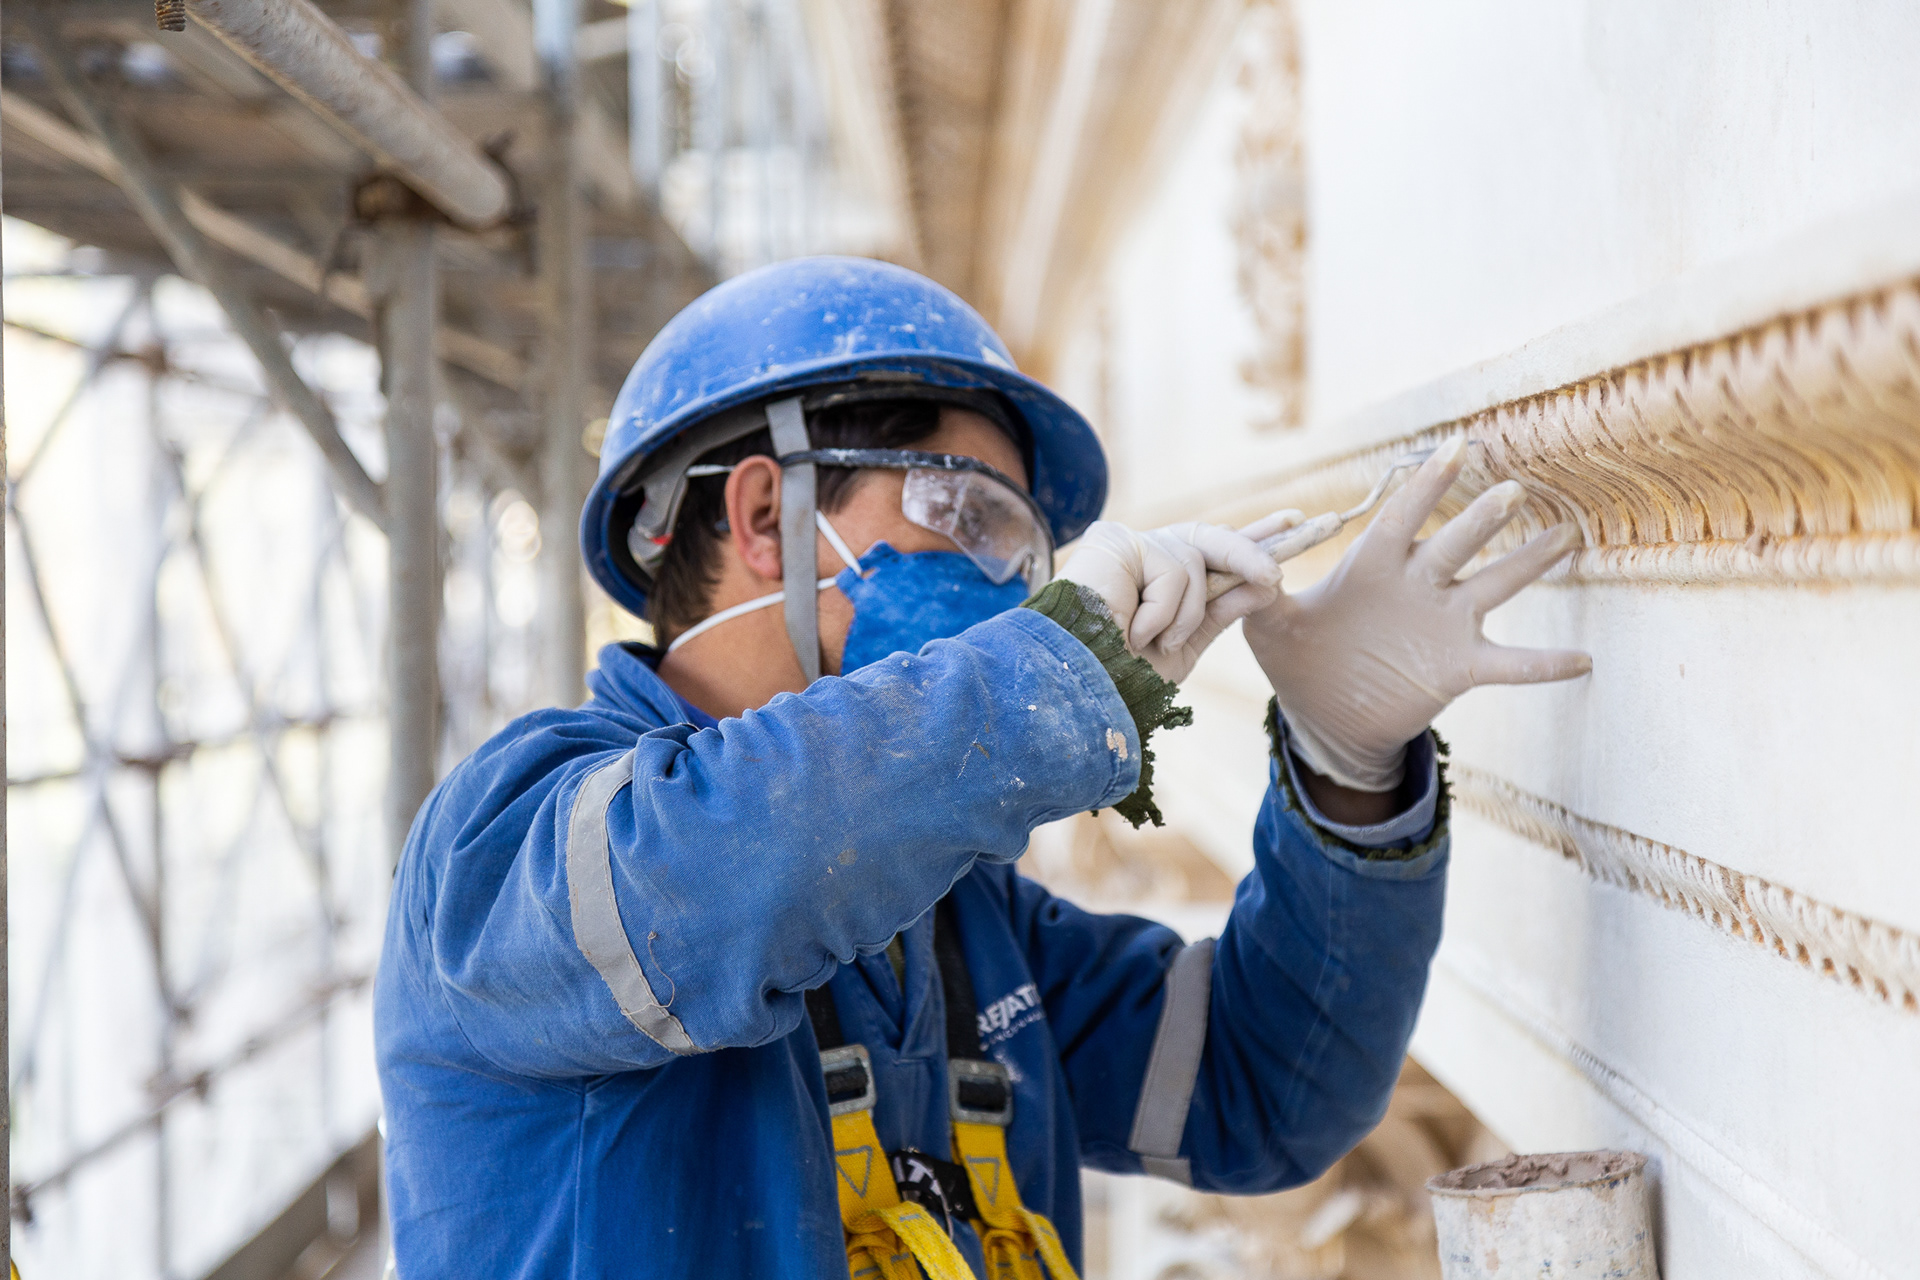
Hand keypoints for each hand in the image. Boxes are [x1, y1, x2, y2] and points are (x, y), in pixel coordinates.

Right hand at [1058, 514, 1299, 683]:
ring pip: (1194, 562)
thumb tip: (1269, 581)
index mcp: (1159, 580)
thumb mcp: (1185, 644)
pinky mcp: (1116, 542)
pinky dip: (1162, 612)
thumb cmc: (1122, 675)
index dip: (1253, 538)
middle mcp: (1145, 556)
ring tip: (1152, 642)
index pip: (1212, 550)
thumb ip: (1222, 609)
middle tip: (1282, 565)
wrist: (1079, 685)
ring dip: (1186, 614)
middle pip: (1210, 539)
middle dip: (1251, 550)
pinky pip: (1172, 570)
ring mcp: (1130, 546)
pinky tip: (1132, 630)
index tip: (1293, 523)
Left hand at [1241, 437, 1590, 790]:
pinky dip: (1545, 664)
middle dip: (1481, 518)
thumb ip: (1258, 595)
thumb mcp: (1268, 628)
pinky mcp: (1459, 666)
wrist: (1325, 715)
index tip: (1455, 447)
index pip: (1402, 516)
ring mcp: (1444, 623)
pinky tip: (1585, 660)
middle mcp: (1418, 585)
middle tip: (1511, 489)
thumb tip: (1244, 570)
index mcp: (1374, 566)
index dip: (1426, 485)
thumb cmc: (1300, 660)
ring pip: (1494, 586)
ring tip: (1566, 536)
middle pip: (1455, 543)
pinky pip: (1511, 664)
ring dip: (1528, 563)